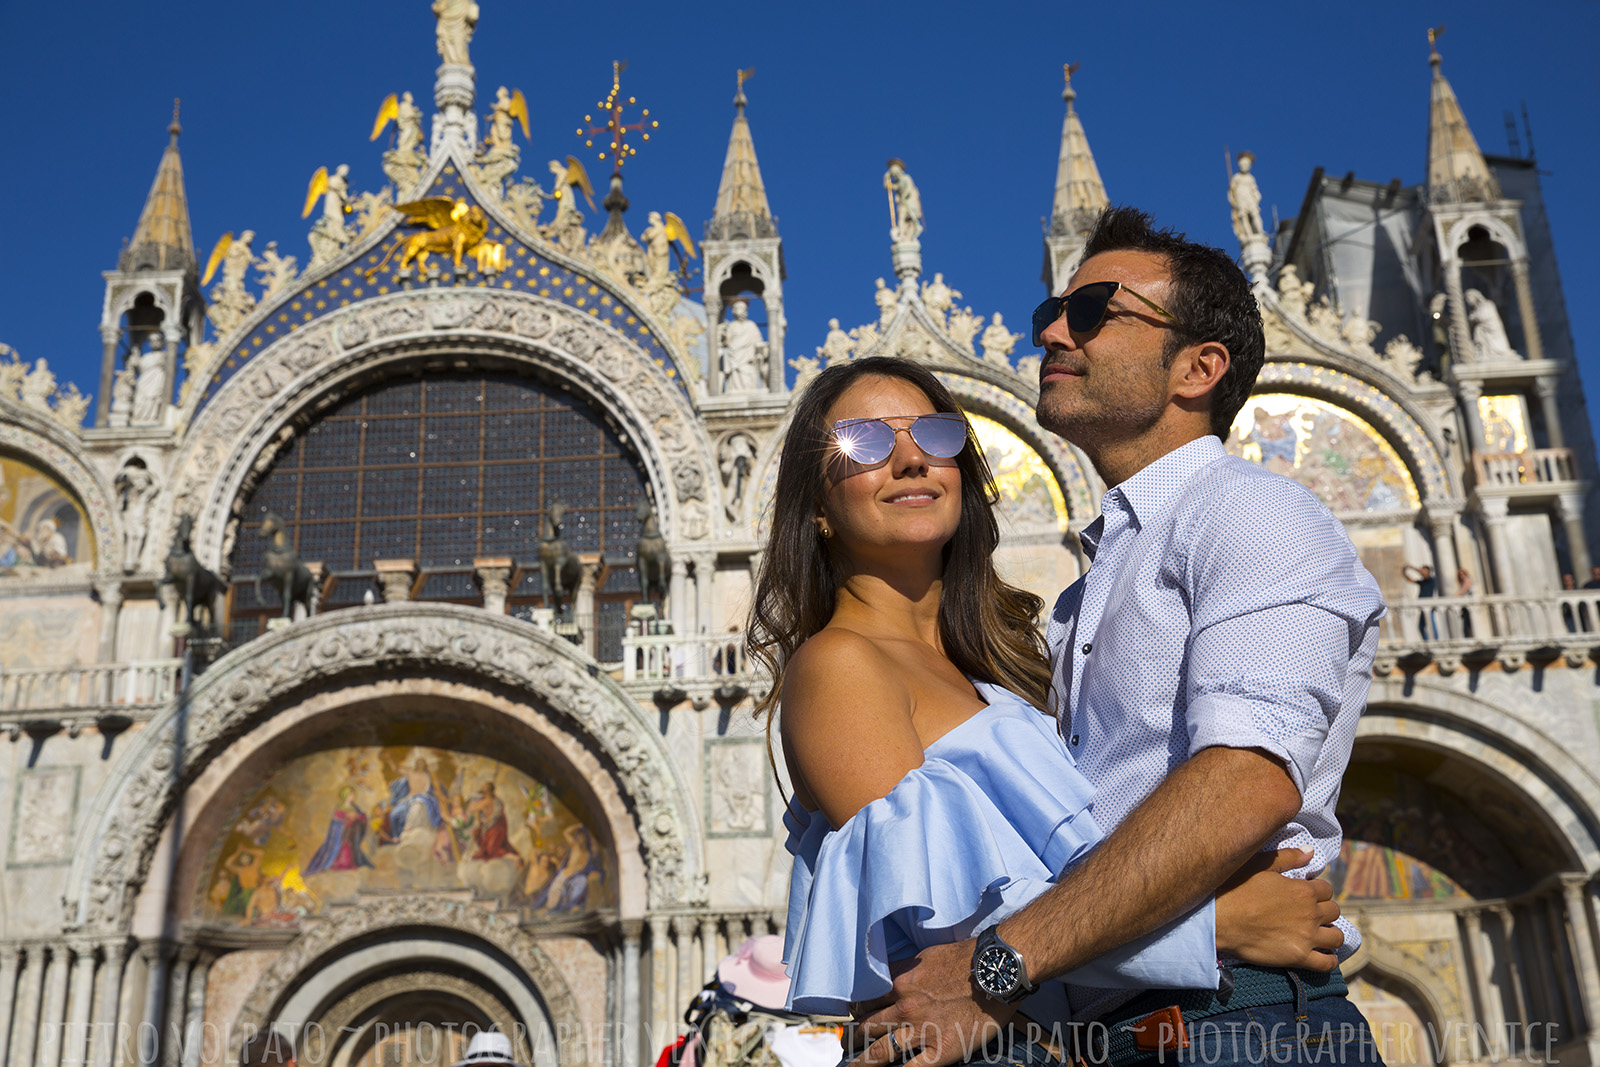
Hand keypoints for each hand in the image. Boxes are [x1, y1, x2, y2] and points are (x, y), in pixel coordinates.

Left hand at [852, 940, 1013, 1066]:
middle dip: (853, 1037)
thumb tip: (895, 980)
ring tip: (853, 1066)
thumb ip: (907, 971)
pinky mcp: (940, 1051)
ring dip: (863, 1062)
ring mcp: (921, 1030)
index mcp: (900, 983)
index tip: (851, 1016)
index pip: (865, 999)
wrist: (995, 971)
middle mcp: (904, 1007)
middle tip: (846, 1044)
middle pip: (867, 1026)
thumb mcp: (926, 957)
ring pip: (880, 1052)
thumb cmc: (966, 959)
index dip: (855, 1009)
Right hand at [1215, 848, 1342, 970]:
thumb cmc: (1235, 888)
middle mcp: (1310, 913)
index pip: (1327, 890)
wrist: (1218, 919)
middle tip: (1309, 913)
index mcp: (1303, 890)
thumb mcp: (1260, 864)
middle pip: (1334, 911)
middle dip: (1325, 910)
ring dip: (1331, 933)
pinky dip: (1329, 960)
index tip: (1306, 895)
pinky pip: (1326, 963)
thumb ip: (1288, 857)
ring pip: (1336, 937)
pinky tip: (1324, 955)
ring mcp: (1306, 937)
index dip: (1317, 891)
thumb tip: (1310, 851)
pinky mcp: (1298, 957)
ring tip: (1319, 933)